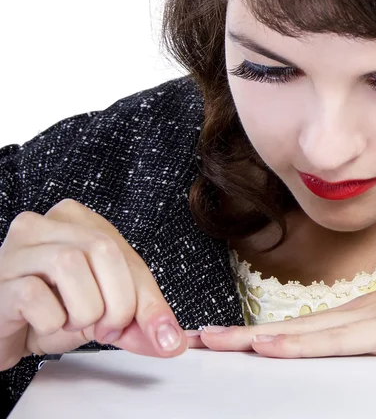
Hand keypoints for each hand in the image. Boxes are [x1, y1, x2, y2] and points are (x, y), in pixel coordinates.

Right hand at [0, 199, 185, 370]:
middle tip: (108, 330)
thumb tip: (171, 341)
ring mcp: (18, 248)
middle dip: (118, 302)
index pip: (128, 254)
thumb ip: (139, 321)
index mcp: (79, 222)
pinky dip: (50, 321)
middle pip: (104, 249)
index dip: (149, 299)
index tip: (163, 334)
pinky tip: (43, 323)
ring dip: (84, 311)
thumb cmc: (50, 311)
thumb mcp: (104, 311)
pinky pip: (35, 295)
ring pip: (70, 264)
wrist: (3, 331)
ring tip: (72, 323)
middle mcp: (46, 225)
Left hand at [192, 233, 375, 357]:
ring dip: (255, 339)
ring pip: (302, 333)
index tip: (235, 341)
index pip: (305, 329)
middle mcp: (361, 313)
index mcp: (366, 316)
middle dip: (243, 335)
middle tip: (202, 338)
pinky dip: (299, 345)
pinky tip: (269, 347)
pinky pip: (336, 341)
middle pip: (291, 328)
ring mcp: (374, 319)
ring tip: (214, 342)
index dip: (266, 335)